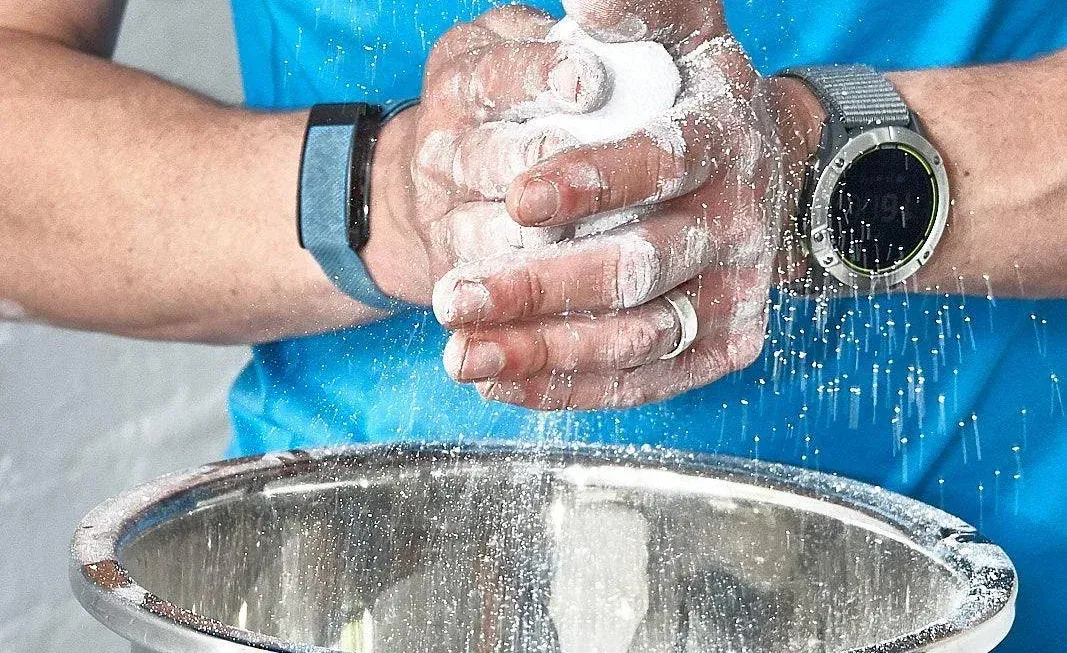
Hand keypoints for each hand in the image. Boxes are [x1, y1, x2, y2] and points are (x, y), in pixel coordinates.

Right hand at [360, 5, 616, 306]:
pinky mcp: (455, 272)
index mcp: (462, 80)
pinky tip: (585, 297)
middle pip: (495, 160)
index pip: (498, 75)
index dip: (545, 78)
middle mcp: (444, 148)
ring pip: (494, 232)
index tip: (592, 83)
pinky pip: (495, 289)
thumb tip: (604, 12)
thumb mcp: (511, 48)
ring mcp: (444, 215)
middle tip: (602, 175)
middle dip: (549, 168)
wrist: (429, 190)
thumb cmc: (505, 105)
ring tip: (603, 241)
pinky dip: (537, 298)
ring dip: (548, 241)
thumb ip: (549, 38)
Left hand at [433, 0, 825, 408]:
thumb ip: (640, 8)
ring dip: (544, 353)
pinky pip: (645, 381)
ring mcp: (733, 293)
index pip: (662, 162)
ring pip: (637, 338)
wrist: (762, 166)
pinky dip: (570, 389)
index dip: (592, 183)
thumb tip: (585, 2)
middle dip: (542, 286)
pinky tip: (500, 382)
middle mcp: (738, 223)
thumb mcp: (684, 30)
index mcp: (725, 139)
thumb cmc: (695, 97)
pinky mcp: (720, 346)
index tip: (517, 197)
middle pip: (639, 268)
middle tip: (455, 296)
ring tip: (460, 355)